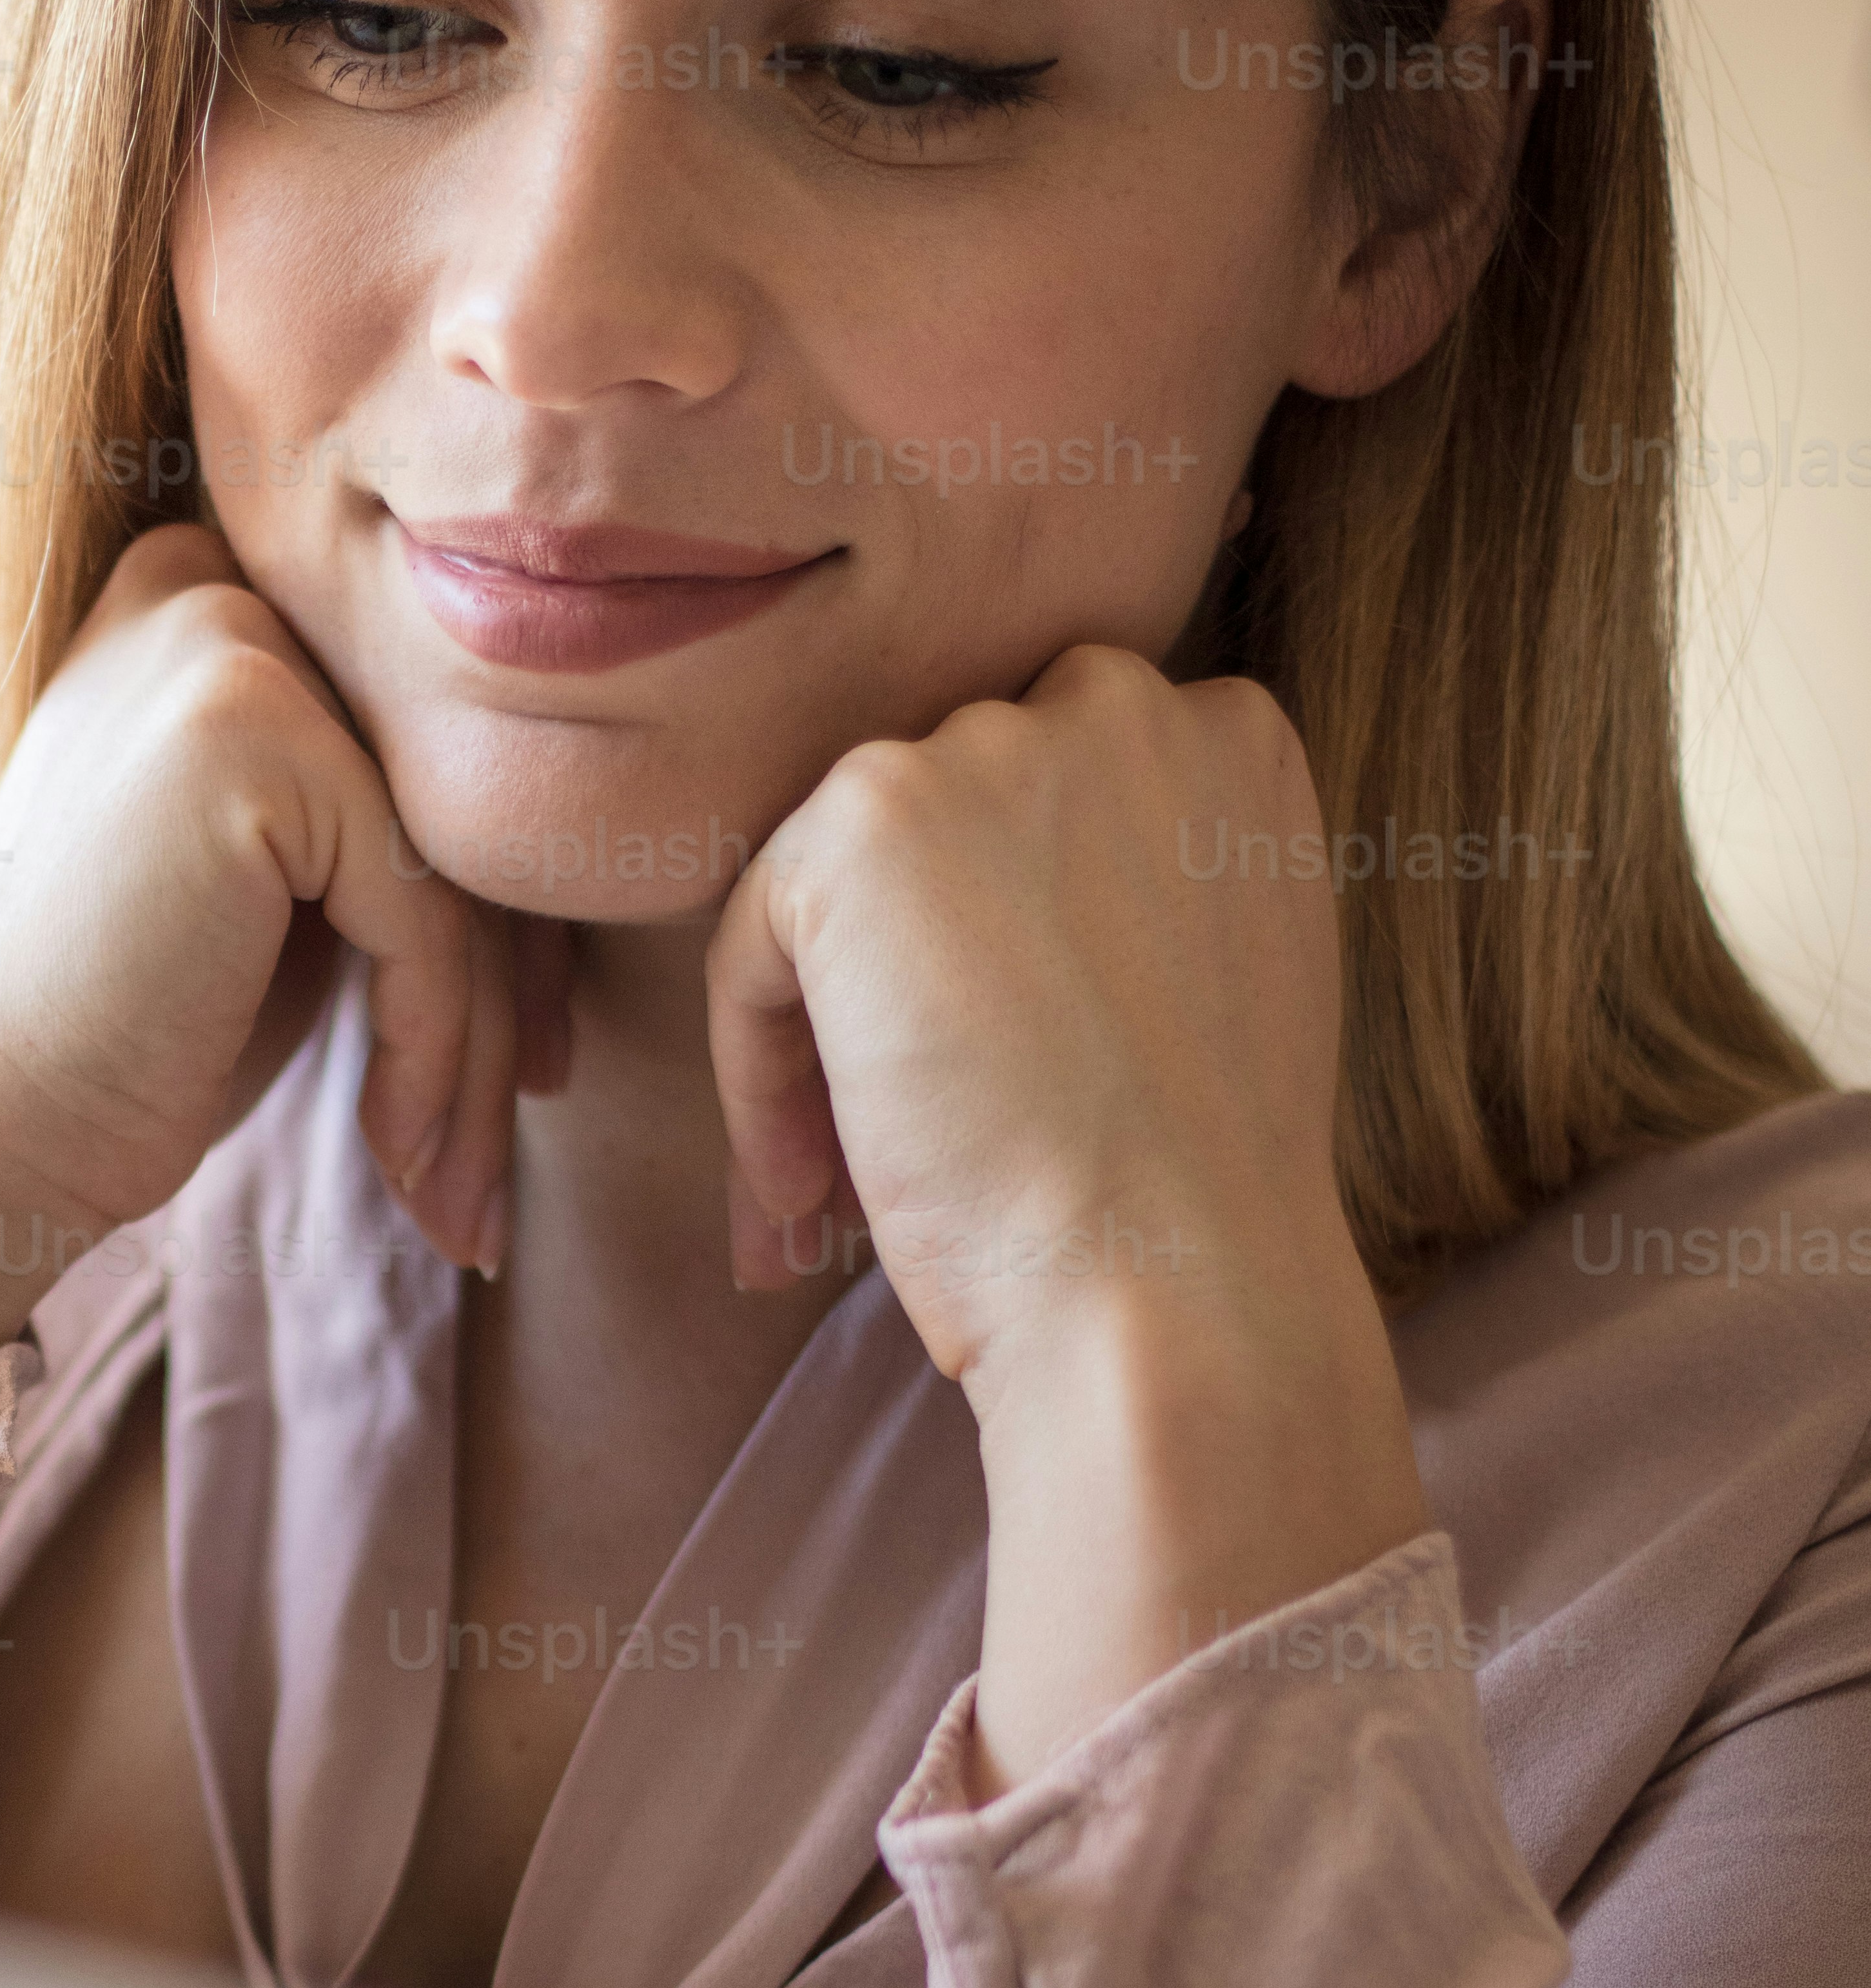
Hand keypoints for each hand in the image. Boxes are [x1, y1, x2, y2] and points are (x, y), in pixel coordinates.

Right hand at [0, 528, 524, 1407]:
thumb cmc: (124, 1030)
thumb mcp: (274, 887)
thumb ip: (384, 814)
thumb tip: (594, 849)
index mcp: (203, 598)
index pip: (422, 746)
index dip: (498, 908)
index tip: (527, 1061)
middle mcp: (211, 585)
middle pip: (450, 796)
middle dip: (510, 987)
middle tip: (524, 1126)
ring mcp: (224, 644)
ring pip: (456, 864)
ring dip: (478, 1054)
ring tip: (466, 1195)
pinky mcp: (247, 733)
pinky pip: (426, 913)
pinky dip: (435, 1054)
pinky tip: (401, 1157)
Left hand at [703, 644, 1429, 1785]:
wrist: (1178, 1281)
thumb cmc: (1193, 1193)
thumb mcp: (1206, 986)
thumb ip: (1122, 892)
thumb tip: (968, 920)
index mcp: (1229, 743)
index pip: (1047, 812)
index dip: (996, 961)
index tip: (991, 1089)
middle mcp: (1126, 706)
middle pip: (940, 838)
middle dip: (902, 988)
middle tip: (894, 1154)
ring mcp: (996, 746)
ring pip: (839, 891)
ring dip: (821, 1041)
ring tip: (830, 1197)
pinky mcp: (868, 817)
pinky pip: (758, 942)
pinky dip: (758, 1076)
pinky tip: (808, 1195)